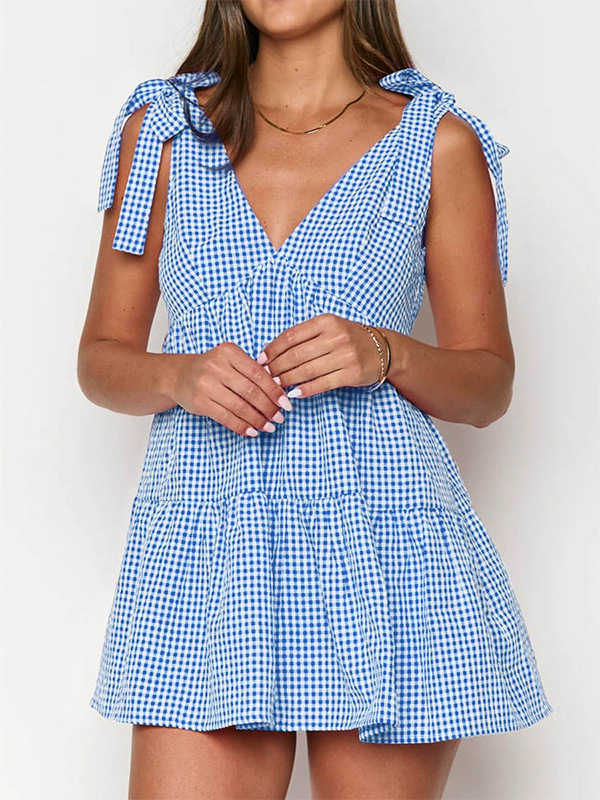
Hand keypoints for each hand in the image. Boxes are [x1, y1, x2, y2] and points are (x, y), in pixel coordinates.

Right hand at [171, 342, 293, 436]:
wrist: (179, 375)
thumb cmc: (212, 369)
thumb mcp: (230, 362)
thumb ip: (251, 372)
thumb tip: (278, 393)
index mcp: (228, 351)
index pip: (258, 373)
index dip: (274, 391)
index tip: (286, 403)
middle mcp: (216, 366)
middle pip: (250, 391)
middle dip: (268, 408)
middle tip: (280, 418)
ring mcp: (205, 384)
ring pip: (239, 406)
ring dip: (257, 420)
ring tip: (268, 427)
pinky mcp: (199, 402)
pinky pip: (226, 417)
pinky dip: (242, 426)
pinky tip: (252, 431)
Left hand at [257, 314, 383, 397]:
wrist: (383, 349)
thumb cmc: (349, 339)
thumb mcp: (328, 329)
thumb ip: (303, 337)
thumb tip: (269, 349)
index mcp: (326, 321)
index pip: (291, 336)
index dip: (272, 349)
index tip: (261, 360)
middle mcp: (336, 336)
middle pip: (296, 355)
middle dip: (276, 367)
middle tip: (265, 376)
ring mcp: (345, 355)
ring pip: (307, 370)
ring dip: (287, 380)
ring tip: (276, 386)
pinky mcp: (352, 373)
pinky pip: (322, 384)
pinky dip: (305, 390)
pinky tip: (294, 394)